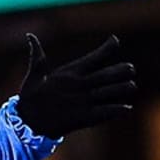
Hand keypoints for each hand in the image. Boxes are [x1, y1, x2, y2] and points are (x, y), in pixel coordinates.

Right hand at [14, 35, 138, 138]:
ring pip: (106, 93)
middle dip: (118, 71)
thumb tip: (30, 36)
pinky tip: (126, 109)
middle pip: (103, 76)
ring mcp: (81, 102)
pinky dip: (114, 110)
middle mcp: (77, 86)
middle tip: (132, 68)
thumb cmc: (30, 98)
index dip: (105, 49)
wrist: (27, 122)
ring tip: (132, 85)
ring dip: (120, 89)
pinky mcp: (82, 117)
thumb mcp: (34, 75)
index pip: (91, 58)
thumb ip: (36, 56)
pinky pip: (102, 113)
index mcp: (68, 73)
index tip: (115, 40)